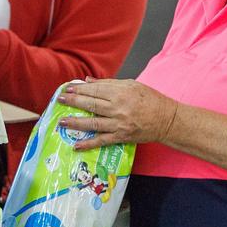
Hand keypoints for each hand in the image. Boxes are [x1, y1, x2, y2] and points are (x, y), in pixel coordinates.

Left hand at [57, 77, 177, 149]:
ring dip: (76, 122)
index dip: (80, 89)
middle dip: (74, 101)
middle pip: (92, 104)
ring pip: (94, 123)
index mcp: (122, 92)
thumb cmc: (150, 100)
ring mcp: (119, 123)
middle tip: (60, 99)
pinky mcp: (122, 137)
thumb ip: (109, 83)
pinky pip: (102, 141)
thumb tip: (88, 81)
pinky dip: (89, 144)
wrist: (167, 119)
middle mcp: (119, 107)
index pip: (96, 89)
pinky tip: (76, 145)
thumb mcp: (132, 85)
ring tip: (62, 121)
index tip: (68, 88)